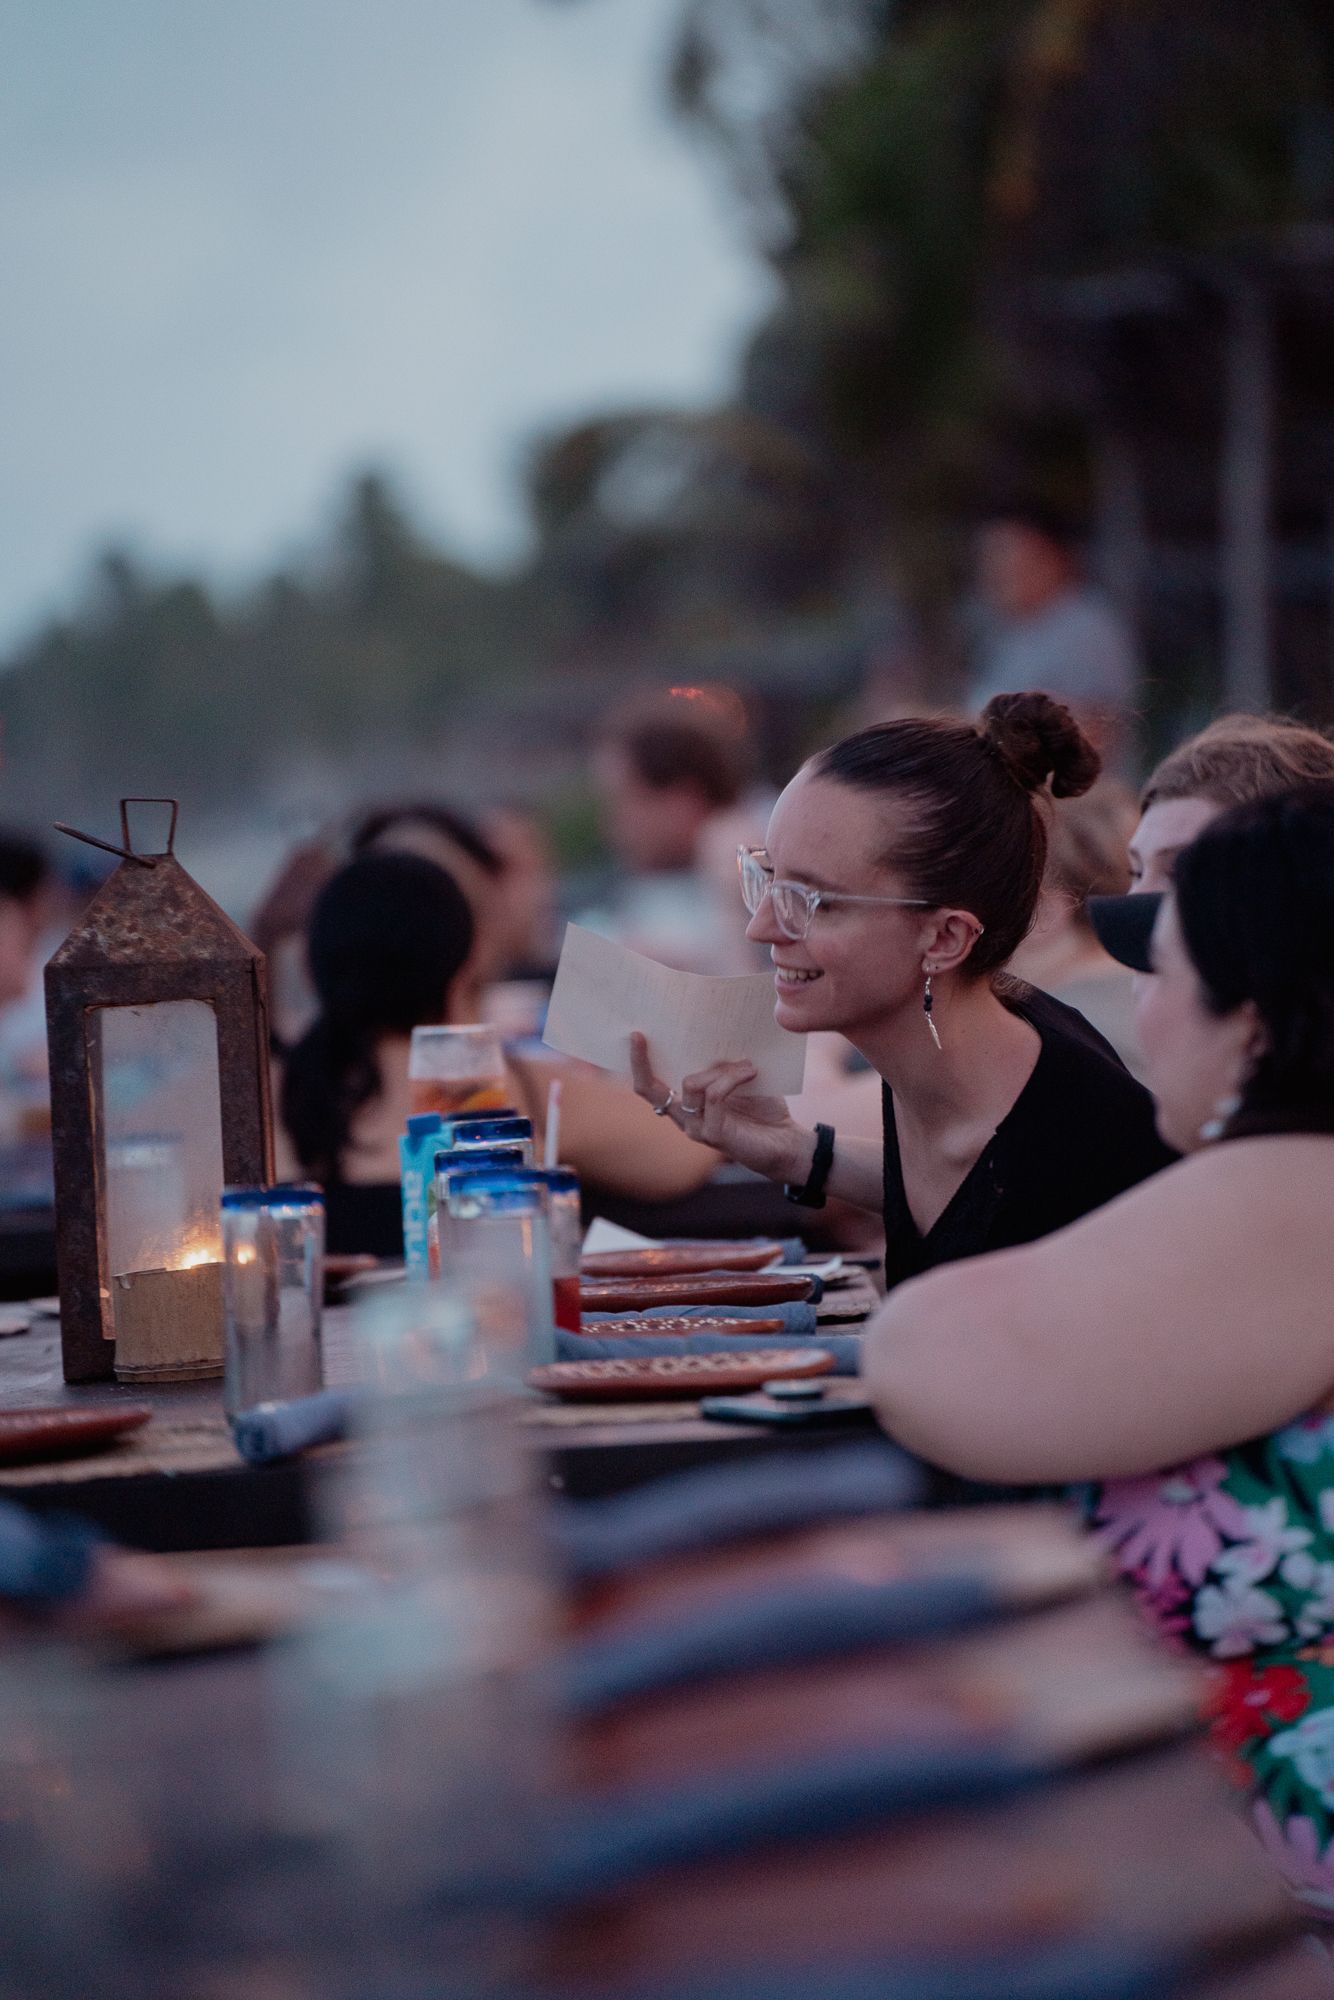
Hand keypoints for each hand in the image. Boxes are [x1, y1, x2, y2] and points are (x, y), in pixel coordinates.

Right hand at [629, 1033, 810, 1184]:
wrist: (787, 1142)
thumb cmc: (763, 1110)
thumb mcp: (740, 1079)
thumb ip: (722, 1066)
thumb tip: (710, 1041)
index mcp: (686, 1104)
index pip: (651, 1086)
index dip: (639, 1062)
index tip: (636, 1035)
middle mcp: (684, 1118)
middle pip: (650, 1090)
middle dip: (642, 1061)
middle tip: (640, 1035)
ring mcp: (696, 1128)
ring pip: (691, 1084)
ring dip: (720, 1069)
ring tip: (748, 1066)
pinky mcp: (713, 1134)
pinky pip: (714, 1095)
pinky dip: (732, 1079)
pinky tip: (751, 1073)